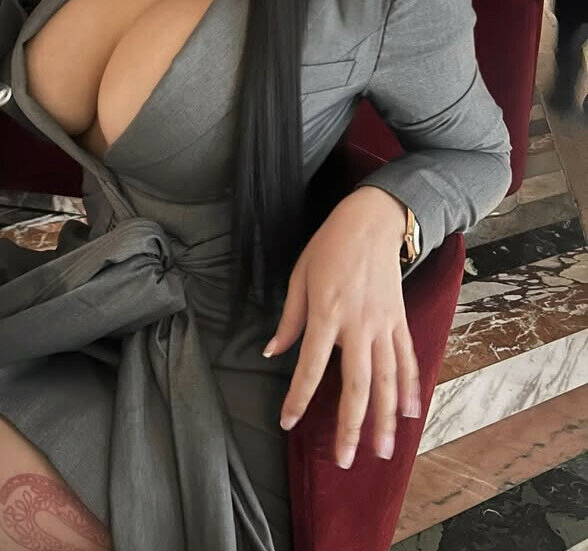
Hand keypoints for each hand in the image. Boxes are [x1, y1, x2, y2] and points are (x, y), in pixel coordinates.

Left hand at [265, 186, 420, 468]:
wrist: (371, 222)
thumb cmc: (329, 247)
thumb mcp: (299, 277)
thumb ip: (290, 319)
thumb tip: (272, 352)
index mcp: (326, 314)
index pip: (310, 367)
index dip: (298, 398)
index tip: (289, 423)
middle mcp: (358, 325)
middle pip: (357, 385)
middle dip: (351, 426)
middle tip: (345, 460)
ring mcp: (383, 324)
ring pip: (387, 380)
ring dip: (385, 419)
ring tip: (382, 451)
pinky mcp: (399, 320)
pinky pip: (407, 359)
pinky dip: (411, 387)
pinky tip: (410, 413)